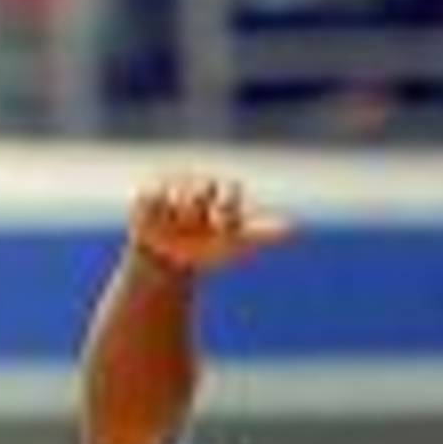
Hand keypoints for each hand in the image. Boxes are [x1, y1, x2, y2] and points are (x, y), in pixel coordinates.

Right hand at [129, 175, 293, 275]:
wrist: (168, 260)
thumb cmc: (206, 247)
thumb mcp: (235, 242)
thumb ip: (261, 232)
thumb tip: (295, 229)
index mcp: (221, 190)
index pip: (229, 192)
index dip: (226, 209)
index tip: (220, 228)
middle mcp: (198, 183)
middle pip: (201, 190)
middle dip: (198, 214)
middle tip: (194, 228)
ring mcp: (172, 186)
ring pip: (177, 195)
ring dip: (177, 218)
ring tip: (175, 229)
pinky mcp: (148, 193)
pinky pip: (153, 199)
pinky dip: (157, 216)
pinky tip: (157, 225)